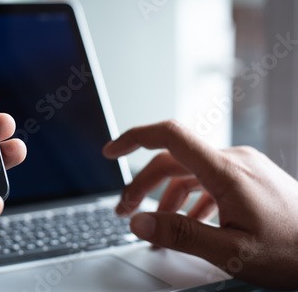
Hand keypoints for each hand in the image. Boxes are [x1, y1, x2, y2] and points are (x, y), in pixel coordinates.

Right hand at [103, 120, 297, 288]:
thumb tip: (139, 222)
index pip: (170, 136)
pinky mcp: (249, 178)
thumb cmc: (293, 253)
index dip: (134, 137)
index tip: (111, 151)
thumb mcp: (231, 252)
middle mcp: (234, 160)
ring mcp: (243, 167)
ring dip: (164, 193)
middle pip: (172, 160)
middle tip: (124, 211)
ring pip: (189, 171)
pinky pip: (208, 180)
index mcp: (226, 171)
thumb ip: (180, 234)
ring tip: (152, 220)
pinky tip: (186, 219)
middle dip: (142, 184)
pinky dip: (188, 197)